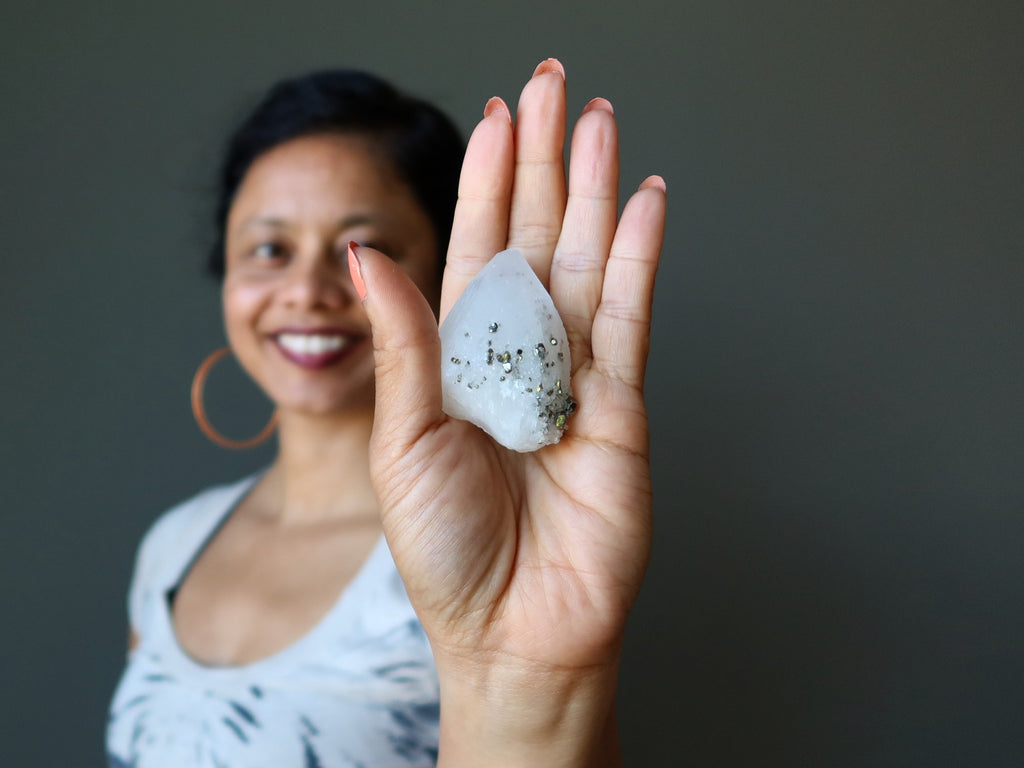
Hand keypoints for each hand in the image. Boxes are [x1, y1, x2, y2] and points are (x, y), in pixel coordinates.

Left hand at [348, 58, 665, 766]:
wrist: (513, 629)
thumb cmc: (446, 550)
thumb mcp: (404, 439)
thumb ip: (405, 344)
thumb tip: (370, 257)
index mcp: (460, 358)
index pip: (476, 247)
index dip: (487, 181)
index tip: (501, 117)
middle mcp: (519, 354)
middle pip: (535, 237)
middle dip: (543, 160)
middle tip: (555, 85)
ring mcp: (576, 375)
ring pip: (588, 261)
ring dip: (594, 189)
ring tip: (600, 121)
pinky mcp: (624, 404)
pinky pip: (633, 316)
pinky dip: (641, 256)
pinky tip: (645, 201)